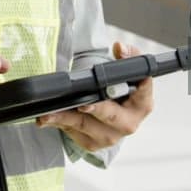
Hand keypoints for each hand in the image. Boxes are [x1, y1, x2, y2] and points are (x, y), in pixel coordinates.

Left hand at [39, 41, 153, 151]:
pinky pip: (74, 133)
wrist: (109, 113)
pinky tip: (47, 118)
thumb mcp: (126, 72)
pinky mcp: (93, 143)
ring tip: (48, 113)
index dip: (130, 90)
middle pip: (110, 115)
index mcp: (142, 104)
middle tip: (80, 104)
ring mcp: (110, 136)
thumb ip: (128, 55)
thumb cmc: (118, 91)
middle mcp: (128, 123)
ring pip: (86, 126)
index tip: (111, 88)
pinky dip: (59, 124)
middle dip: (95, 109)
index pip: (142, 93)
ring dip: (66, 118)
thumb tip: (120, 48)